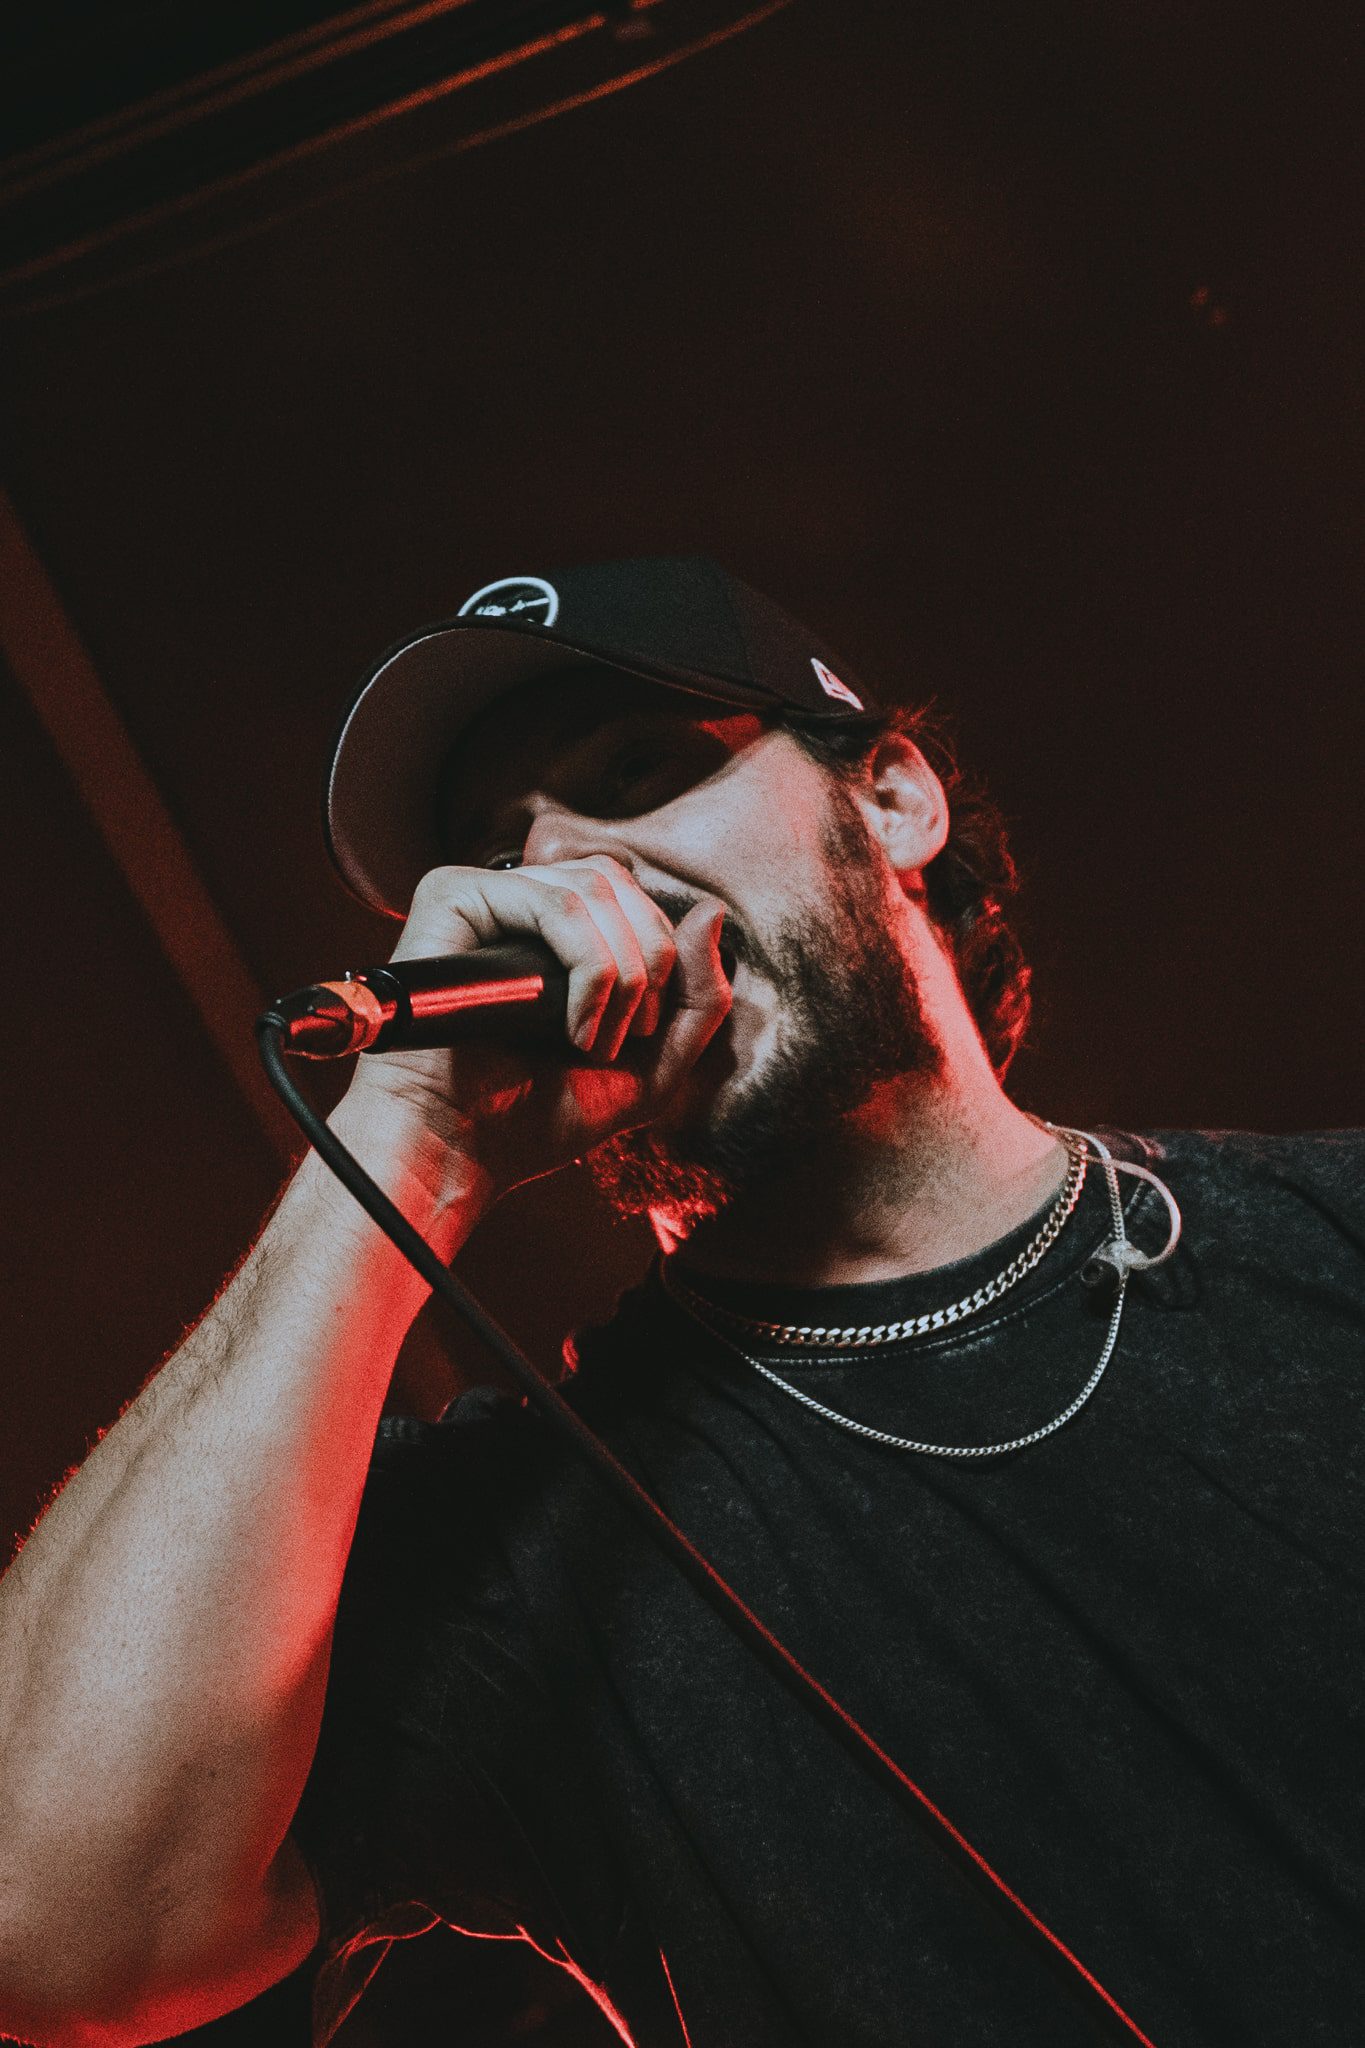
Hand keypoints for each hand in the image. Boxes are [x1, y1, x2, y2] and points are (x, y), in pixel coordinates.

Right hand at [340, 856, 731, 1197]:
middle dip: (650, 964)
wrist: (461, 1151)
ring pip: (594, 889)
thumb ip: (699, 996)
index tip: (643, 1036)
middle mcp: (518, 899)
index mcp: (557, 926)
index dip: (664, 957)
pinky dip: (588, 968)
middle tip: (624, 1040)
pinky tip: (571, 1027)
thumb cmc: (542, 1115)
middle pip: (619, 881)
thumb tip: (711, 910)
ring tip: (592, 1043)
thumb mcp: (653, 1064)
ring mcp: (484, 893)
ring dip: (621, 975)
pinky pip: (555, 905)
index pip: (634, 895)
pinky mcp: (452, 896)